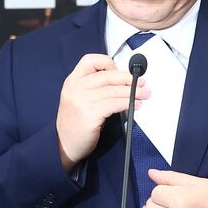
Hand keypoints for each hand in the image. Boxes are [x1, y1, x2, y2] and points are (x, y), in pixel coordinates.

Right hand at [56, 54, 150, 171]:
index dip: (108, 63)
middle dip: (128, 79)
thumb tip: (121, 81)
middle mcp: (75, 88)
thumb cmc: (74, 124)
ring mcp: (81, 101)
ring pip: (113, 90)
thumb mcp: (76, 98)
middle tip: (142, 83)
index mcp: (72, 81)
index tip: (121, 71)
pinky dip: (128, 103)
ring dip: (132, 92)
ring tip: (143, 94)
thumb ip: (92, 87)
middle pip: (107, 75)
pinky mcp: (90, 114)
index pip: (90, 61)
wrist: (64, 146)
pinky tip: (135, 105)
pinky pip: (114, 104)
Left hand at [145, 169, 207, 207]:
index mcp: (179, 201)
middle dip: (161, 202)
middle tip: (178, 203)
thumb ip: (170, 178)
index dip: (165, 191)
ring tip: (177, 207)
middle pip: (150, 205)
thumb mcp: (194, 183)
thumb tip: (152, 173)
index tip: (177, 193)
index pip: (155, 192)